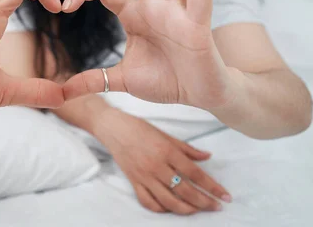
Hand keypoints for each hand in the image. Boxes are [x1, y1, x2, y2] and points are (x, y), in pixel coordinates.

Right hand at [95, 110, 231, 214]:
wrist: (113, 128)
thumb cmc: (139, 127)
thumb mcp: (166, 134)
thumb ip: (187, 148)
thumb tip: (207, 157)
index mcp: (167, 151)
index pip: (195, 174)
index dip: (212, 187)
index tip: (225, 196)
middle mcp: (156, 166)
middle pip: (185, 191)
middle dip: (204, 202)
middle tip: (216, 207)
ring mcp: (144, 176)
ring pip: (168, 201)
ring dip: (186, 209)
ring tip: (197, 210)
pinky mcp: (134, 181)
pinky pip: (148, 202)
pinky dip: (161, 209)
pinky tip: (171, 208)